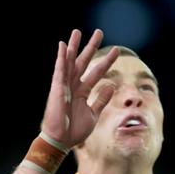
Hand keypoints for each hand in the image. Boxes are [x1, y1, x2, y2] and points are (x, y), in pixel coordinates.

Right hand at [40, 29, 117, 147]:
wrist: (61, 142)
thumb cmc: (74, 131)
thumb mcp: (93, 114)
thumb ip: (102, 100)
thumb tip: (112, 85)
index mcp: (83, 91)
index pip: (98, 72)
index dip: (107, 61)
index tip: (117, 50)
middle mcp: (74, 85)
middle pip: (84, 62)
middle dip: (91, 47)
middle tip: (99, 32)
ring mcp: (65, 86)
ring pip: (71, 62)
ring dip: (74, 46)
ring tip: (77, 32)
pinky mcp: (57, 88)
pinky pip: (59, 70)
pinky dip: (61, 58)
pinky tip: (62, 45)